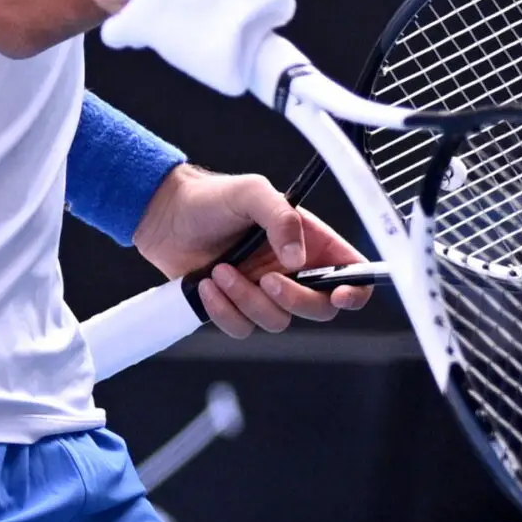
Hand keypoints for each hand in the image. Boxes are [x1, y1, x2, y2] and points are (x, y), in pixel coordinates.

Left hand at [130, 163, 371, 335]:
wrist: (166, 217)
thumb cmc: (212, 198)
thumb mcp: (252, 193)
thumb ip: (281, 218)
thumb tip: (297, 257)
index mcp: (310, 241)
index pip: (352, 272)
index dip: (355, 290)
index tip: (338, 294)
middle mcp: (293, 270)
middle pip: (319, 308)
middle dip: (293, 299)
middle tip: (266, 278)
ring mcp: (264, 292)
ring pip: (277, 321)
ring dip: (247, 300)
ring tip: (221, 270)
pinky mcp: (236, 307)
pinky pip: (242, 328)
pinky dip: (224, 311)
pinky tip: (208, 284)